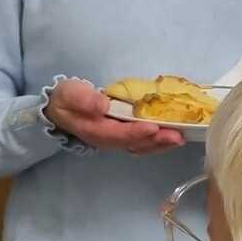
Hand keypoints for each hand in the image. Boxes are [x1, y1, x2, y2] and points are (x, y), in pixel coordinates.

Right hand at [43, 78, 184, 154]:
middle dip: (156, 141)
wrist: (61, 108)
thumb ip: (85, 100)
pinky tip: (172, 136)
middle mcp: (108, 140)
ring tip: (180, 138)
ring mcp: (117, 140)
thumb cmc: (68, 99)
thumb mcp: (71, 94)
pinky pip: (143, 143)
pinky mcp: (124, 136)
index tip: (154, 127)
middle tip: (177, 136)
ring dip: (161, 143)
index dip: (137, 132)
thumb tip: (102, 105)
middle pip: (134, 144)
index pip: (119, 134)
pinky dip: (158, 141)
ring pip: (141, 146)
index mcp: (95, 131)